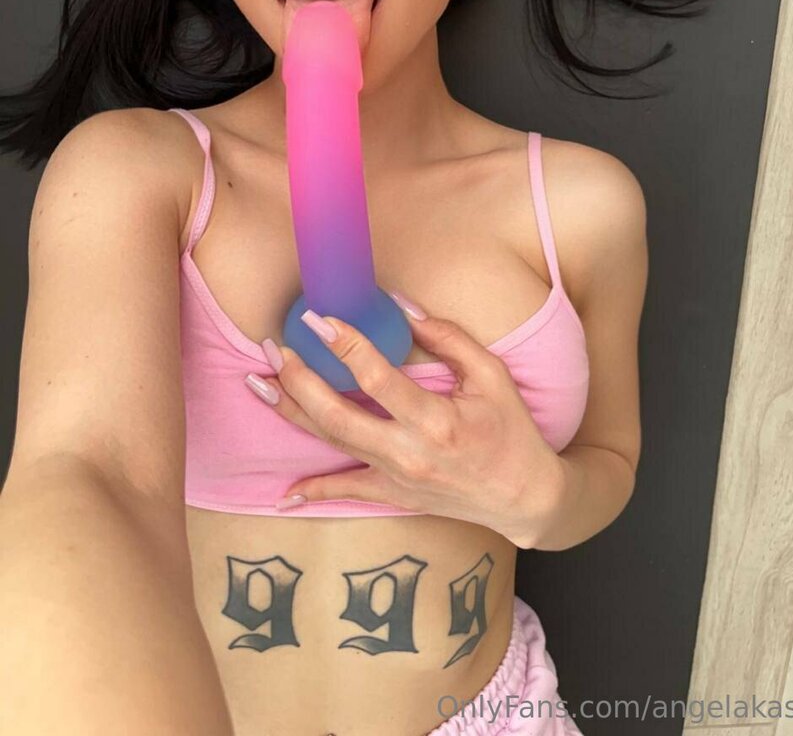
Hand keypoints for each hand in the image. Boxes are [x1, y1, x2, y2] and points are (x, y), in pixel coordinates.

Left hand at [245, 292, 564, 547]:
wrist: (524, 497)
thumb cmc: (511, 431)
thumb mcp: (492, 376)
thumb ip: (449, 338)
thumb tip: (402, 306)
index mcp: (437, 420)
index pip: (378, 378)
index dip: (345, 344)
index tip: (318, 319)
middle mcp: (409, 453)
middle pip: (337, 415)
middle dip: (299, 380)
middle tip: (275, 348)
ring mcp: (396, 479)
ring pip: (331, 444)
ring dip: (290, 413)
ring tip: (258, 384)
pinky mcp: (392, 496)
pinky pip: (346, 492)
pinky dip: (313, 492)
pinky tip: (284, 492)